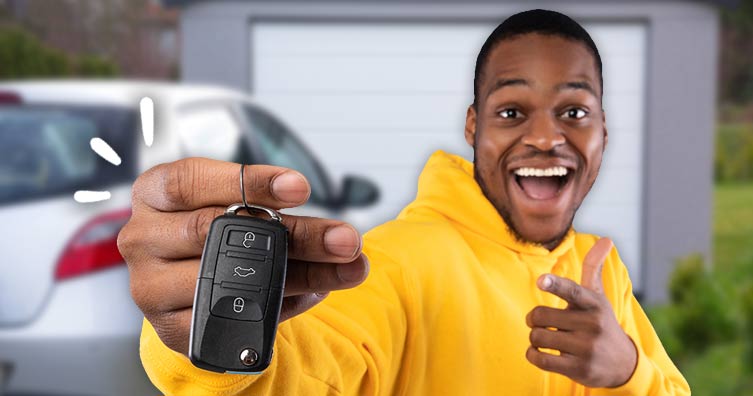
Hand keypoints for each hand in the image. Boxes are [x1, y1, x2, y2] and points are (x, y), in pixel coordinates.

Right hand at [117, 158, 368, 354]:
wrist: (186, 284)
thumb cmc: (213, 228)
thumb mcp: (233, 205)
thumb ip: (272, 210)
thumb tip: (334, 236)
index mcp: (154, 194)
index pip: (193, 181)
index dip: (249, 182)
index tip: (301, 188)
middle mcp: (142, 238)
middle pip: (222, 232)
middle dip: (297, 236)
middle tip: (347, 239)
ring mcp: (150, 287)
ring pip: (234, 279)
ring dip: (303, 276)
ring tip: (348, 269)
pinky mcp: (170, 329)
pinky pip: (234, 318)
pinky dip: (282, 307)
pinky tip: (312, 293)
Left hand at [525, 238, 637, 387]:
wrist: (623, 364)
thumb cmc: (602, 323)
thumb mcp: (599, 297)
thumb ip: (594, 268)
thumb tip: (607, 239)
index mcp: (593, 303)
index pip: (572, 291)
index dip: (555, 285)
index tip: (542, 280)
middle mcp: (591, 325)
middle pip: (540, 316)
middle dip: (534, 319)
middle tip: (540, 322)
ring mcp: (586, 348)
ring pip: (538, 337)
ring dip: (534, 338)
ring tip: (545, 339)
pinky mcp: (579, 369)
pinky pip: (540, 359)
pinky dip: (532, 355)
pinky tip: (540, 353)